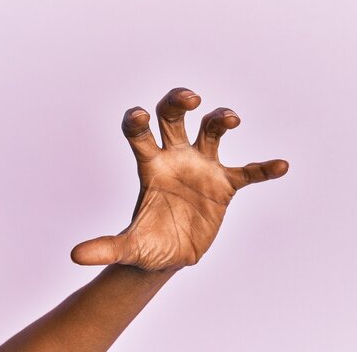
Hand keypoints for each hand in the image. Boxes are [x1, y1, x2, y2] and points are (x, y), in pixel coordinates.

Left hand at [71, 88, 288, 270]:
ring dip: (221, 119)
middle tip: (191, 100)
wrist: (172, 255)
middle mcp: (175, 158)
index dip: (137, 120)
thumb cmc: (147, 245)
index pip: (140, 133)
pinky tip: (280, 166)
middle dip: (179, 101)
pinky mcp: (224, 185)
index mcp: (149, 166)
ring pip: (211, 131)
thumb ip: (107, 248)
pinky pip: (247, 172)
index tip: (139, 116)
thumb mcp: (129, 248)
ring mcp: (202, 168)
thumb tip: (76, 255)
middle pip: (174, 116)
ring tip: (230, 120)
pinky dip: (263, 168)